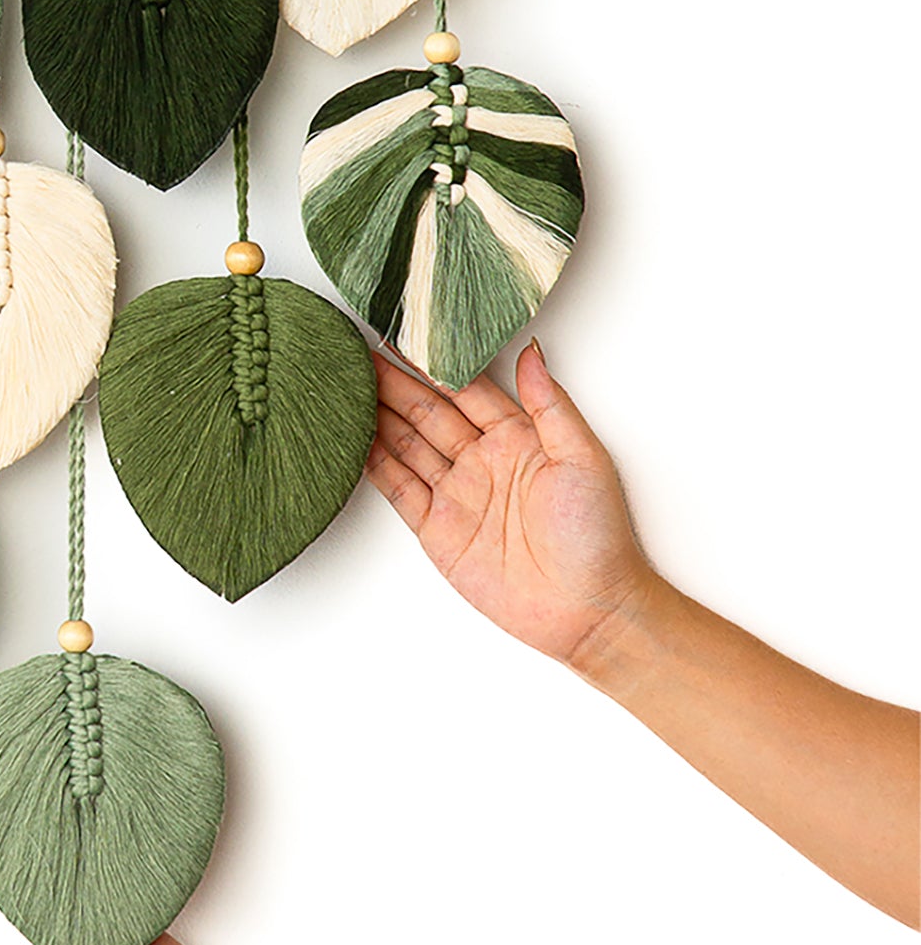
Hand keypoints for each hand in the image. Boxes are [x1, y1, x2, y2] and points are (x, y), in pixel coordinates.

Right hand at [368, 341, 657, 672]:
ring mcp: (458, 493)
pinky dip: (373, 462)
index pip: (466, 389)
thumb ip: (549, 404)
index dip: (434, 363)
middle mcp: (483, 460)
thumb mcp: (583, 457)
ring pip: (408, 443)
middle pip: (429, 411)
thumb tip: (531, 349)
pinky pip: (399, 487)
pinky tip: (354, 436)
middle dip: (393, 382)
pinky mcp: (438, 529)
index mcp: (519, 436)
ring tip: (346, 384)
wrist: (587, 610)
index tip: (404, 334)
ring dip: (377, 415)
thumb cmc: (598, 536)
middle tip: (356, 352)